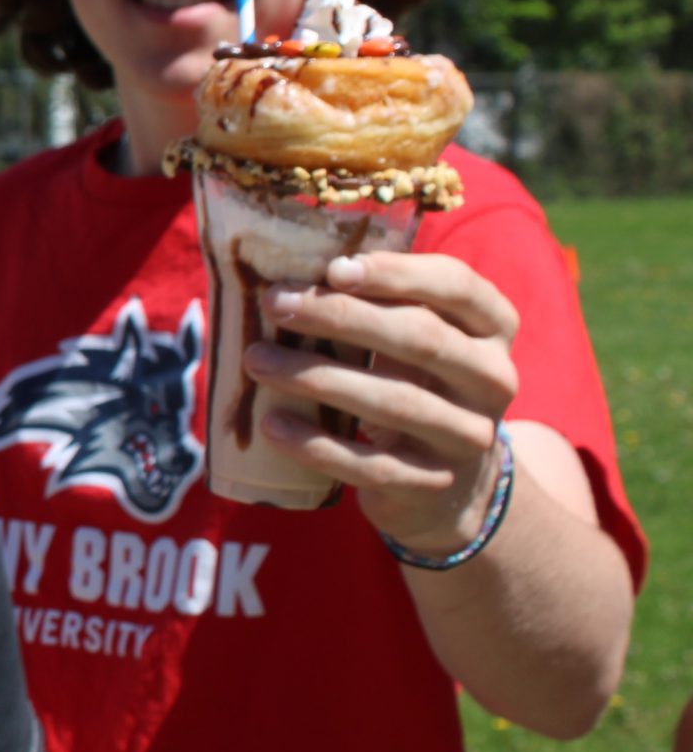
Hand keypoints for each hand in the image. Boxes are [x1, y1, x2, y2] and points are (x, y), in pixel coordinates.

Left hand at [244, 250, 518, 554]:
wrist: (454, 483)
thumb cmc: (417, 384)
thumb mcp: (418, 340)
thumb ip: (378, 305)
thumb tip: (292, 275)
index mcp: (493, 328)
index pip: (457, 286)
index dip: (397, 273)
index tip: (333, 267)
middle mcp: (493, 378)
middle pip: (420, 339)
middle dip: (341, 316)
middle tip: (276, 303)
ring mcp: (467, 435)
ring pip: (393, 401)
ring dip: (317, 377)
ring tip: (257, 360)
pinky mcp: (432, 483)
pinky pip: (369, 464)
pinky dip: (316, 443)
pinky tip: (272, 423)